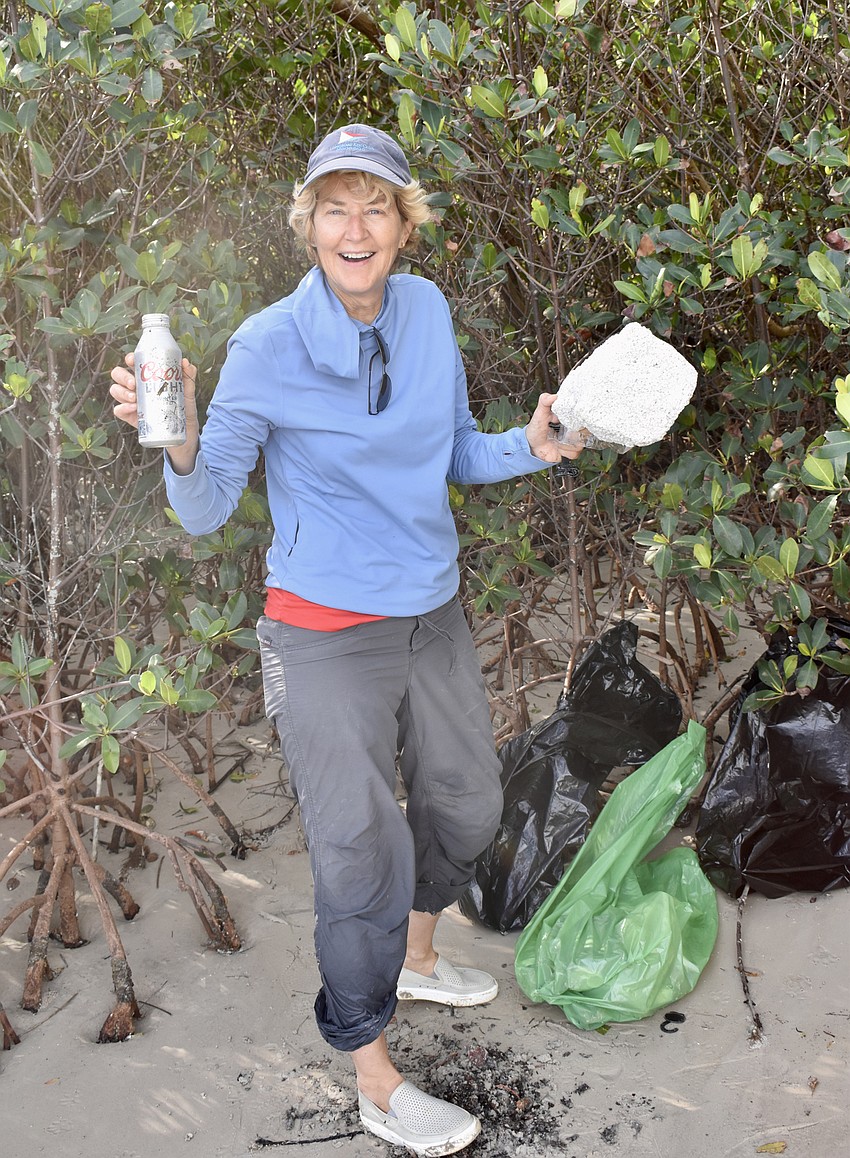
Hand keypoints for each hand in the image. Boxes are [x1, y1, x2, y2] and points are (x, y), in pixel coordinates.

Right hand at [110, 353, 200, 473]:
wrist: (184, 429)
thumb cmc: (183, 405)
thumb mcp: (187, 390)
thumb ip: (188, 375)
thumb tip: (185, 362)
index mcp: (145, 375)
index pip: (132, 362)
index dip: (129, 359)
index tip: (132, 361)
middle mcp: (135, 386)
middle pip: (118, 374)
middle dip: (123, 376)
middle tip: (134, 384)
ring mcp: (130, 400)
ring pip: (115, 390)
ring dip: (121, 392)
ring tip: (134, 397)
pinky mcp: (130, 415)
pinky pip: (118, 410)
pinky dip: (122, 408)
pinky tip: (133, 408)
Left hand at [523, 392, 582, 462]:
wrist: (532, 447)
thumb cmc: (536, 429)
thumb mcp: (539, 413)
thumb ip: (544, 402)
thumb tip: (554, 396)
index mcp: (568, 417)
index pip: (582, 416)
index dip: (580, 418)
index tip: (573, 420)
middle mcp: (573, 429)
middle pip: (585, 431)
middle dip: (573, 433)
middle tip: (563, 432)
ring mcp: (573, 440)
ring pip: (581, 443)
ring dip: (566, 444)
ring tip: (557, 441)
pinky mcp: (571, 452)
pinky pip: (575, 453)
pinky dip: (566, 452)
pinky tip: (558, 449)